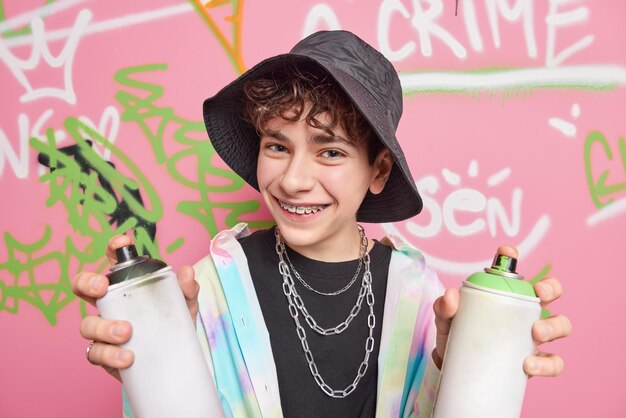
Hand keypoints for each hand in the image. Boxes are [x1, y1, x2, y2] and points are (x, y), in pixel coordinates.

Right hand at [70, 235, 199, 380]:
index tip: (122, 244)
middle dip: (86, 282)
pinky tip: (127, 357)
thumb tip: (187, 271)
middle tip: (102, 288)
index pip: (114, 262)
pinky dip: (110, 355)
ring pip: (87, 324)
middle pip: (83, 287)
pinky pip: (96, 353)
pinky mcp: (104, 355)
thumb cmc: (173, 326)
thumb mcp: (184, 306)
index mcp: (127, 287)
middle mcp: (110, 305)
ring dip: (104, 327)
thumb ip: (187, 289)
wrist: (175, 363)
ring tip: (126, 333)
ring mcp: (103, 331)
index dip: (113, 248)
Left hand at [432, 245, 571, 376]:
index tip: (507, 252)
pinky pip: (553, 363)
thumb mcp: (447, 321)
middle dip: (551, 288)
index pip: (512, 272)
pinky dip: (547, 364)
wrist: (455, 371)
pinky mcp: (536, 364)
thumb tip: (451, 295)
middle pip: (551, 293)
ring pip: (561, 326)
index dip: (512, 258)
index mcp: (504, 297)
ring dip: (553, 326)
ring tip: (536, 333)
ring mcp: (533, 338)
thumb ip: (445, 307)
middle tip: (539, 295)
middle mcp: (524, 313)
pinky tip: (529, 365)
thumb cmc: (457, 337)